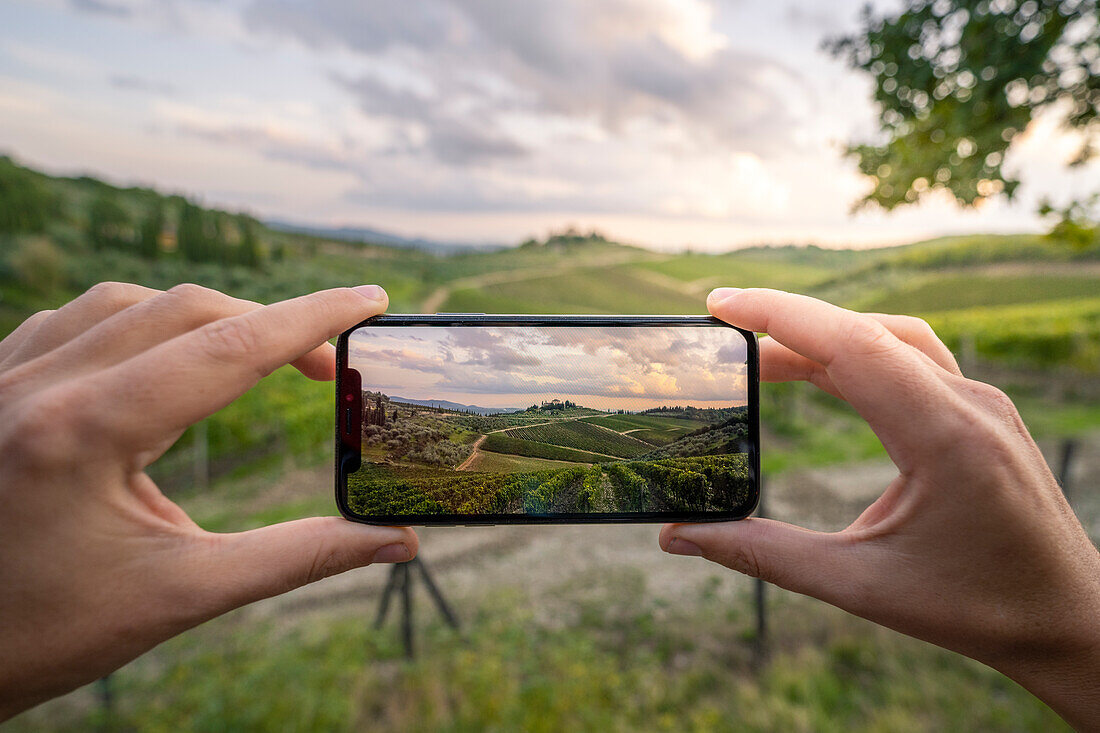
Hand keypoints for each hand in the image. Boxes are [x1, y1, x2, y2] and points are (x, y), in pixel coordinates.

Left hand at [0, 283, 418, 719]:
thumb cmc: (49, 632)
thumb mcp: (182, 595)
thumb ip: (297, 557)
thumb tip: (395, 542)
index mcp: (85, 433)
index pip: (227, 348)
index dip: (311, 320)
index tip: (370, 302)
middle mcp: (37, 387)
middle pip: (183, 311)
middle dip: (268, 325)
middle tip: (325, 367)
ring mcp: (2, 378)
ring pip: (125, 303)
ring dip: (203, 318)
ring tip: (255, 356)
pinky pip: (73, 320)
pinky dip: (138, 323)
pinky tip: (164, 353)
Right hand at [660, 287, 1099, 727]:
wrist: (1069, 620)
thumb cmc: (973, 608)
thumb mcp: (857, 584)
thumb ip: (762, 555)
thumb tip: (677, 537)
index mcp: (944, 436)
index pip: (850, 344)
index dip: (778, 315)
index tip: (718, 305)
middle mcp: (969, 403)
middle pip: (864, 330)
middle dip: (786, 323)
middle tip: (721, 332)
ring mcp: (982, 403)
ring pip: (892, 337)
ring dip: (824, 335)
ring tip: (763, 356)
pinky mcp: (983, 412)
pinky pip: (913, 358)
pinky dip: (858, 352)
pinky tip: (826, 372)